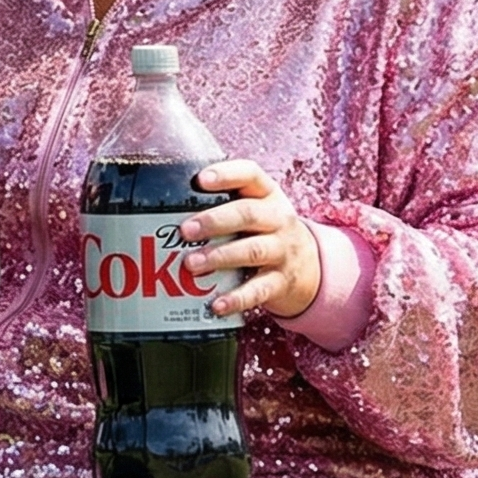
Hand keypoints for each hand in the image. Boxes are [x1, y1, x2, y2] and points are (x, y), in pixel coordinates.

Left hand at [177, 160, 320, 320]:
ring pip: (253, 251)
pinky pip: (259, 290)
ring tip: (191, 264)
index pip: (251, 174)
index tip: (200, 179)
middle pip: (248, 214)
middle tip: (185, 230)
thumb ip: (223, 204)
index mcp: (267, 195)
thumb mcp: (257, 209)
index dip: (226, 174)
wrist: (311, 267)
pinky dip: (236, 298)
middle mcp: (278, 219)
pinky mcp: (281, 282)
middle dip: (215, 221)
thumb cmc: (267, 231)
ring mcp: (282, 251)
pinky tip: (216, 304)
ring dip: (220, 257)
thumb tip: (166, 208)